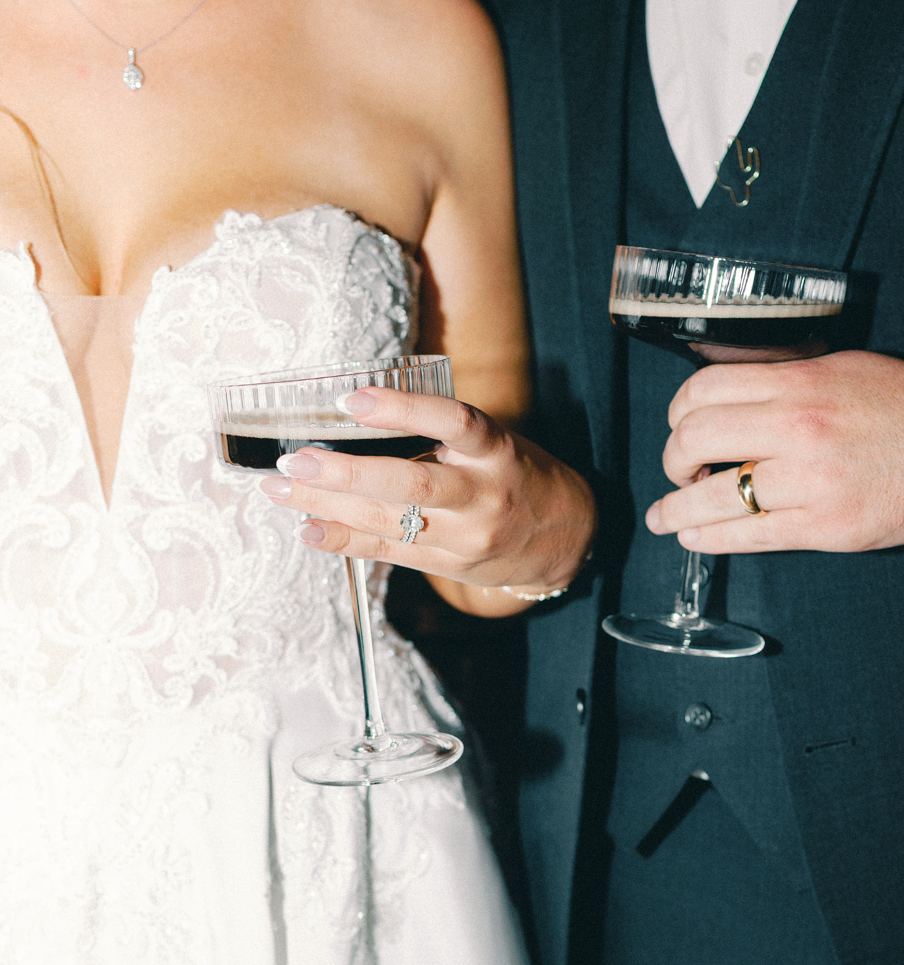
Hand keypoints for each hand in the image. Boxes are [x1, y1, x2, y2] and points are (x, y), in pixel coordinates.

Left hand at [258, 388, 595, 608]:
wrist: (562, 540)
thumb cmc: (515, 475)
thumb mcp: (493, 444)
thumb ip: (441, 433)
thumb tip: (356, 413)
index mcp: (496, 451)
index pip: (455, 422)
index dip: (403, 410)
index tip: (351, 400)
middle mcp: (483, 494)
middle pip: (412, 483)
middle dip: (346, 472)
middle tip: (294, 457)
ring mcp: (465, 535)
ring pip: (390, 520)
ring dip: (326, 504)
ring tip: (280, 486)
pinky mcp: (447, 564)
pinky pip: (388, 551)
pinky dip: (343, 539)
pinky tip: (307, 528)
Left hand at [645, 351, 903, 553]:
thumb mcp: (839, 369)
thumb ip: (783, 382)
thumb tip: (729, 400)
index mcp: (798, 384)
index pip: (703, 392)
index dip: (677, 413)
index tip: (678, 427)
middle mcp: (797, 429)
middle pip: (696, 441)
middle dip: (672, 461)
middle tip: (676, 472)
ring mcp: (809, 481)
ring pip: (715, 497)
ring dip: (677, 509)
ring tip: (666, 516)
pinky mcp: (824, 526)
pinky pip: (749, 536)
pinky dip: (710, 538)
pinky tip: (695, 536)